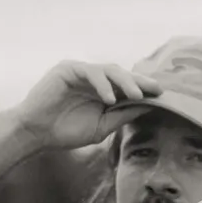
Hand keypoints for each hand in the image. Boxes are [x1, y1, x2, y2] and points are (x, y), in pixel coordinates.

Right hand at [12, 61, 161, 150]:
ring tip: (137, 96)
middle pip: (122, 74)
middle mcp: (94, 78)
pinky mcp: (67, 69)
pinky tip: (110, 98)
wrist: (38, 133)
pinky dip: (102, 84)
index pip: (128, 85)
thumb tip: (149, 107)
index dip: (145, 88)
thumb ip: (123, 115)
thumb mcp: (103, 126)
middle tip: (157, 91)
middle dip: (140, 82)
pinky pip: (89, 72)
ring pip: (109, 70)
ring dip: (125, 82)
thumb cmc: (68, 131)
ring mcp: (81, 72)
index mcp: (103, 90)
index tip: (163, 95)